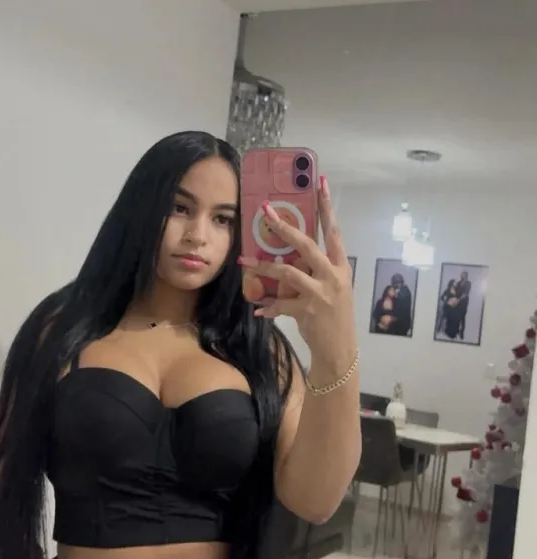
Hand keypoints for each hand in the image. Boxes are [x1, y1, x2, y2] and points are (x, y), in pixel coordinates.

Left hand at [239, 177, 355, 374]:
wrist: (339, 348)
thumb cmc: (333, 315)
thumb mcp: (332, 288)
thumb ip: (316, 270)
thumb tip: (292, 256)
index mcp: (340, 266)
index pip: (333, 230)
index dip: (327, 206)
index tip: (320, 182)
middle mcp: (333, 276)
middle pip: (306, 245)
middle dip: (284, 227)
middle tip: (266, 212)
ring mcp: (321, 293)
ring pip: (288, 272)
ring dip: (264, 267)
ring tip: (246, 263)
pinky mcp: (307, 311)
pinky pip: (281, 304)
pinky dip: (268, 307)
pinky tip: (259, 310)